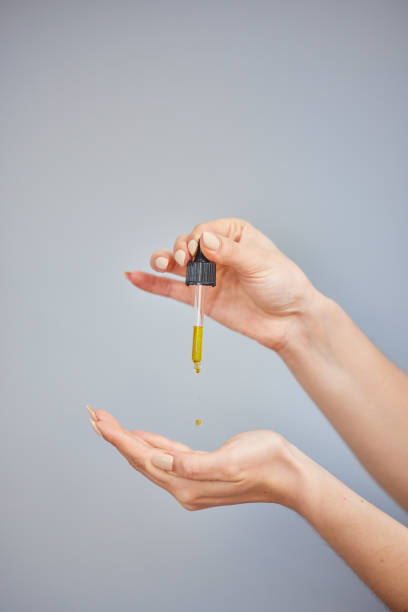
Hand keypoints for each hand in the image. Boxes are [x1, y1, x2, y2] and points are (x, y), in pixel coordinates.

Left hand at [87, 406, 302, 511]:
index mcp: (187, 484)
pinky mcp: (199, 472)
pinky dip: (150, 445)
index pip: (142, 458)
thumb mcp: (231, 460)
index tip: (99, 419)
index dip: (118, 437)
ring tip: (109, 423)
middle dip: (115, 436)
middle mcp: (184, 486)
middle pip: (139, 458)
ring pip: (149, 458)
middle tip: (94, 415)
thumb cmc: (266, 464)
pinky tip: (141, 437)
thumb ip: (194, 465)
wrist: (290, 475)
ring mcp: (191, 481)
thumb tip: (159, 462)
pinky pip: (166, 457)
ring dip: (128, 439)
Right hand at [125, 218, 317, 350]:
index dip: (196, 238)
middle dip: (181, 250)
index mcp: (235, 235)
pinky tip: (134, 277)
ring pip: (176, 265)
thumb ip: (229, 252)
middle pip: (187, 245)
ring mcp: (208, 276)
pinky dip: (152, 284)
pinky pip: (172, 289)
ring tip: (161, 264)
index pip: (204, 230)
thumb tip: (202, 239)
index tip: (198, 249)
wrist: (290, 321)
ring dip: (163, 261)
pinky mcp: (202, 298)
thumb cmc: (284, 285)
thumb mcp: (260, 263)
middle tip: (186, 260)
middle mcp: (218, 253)